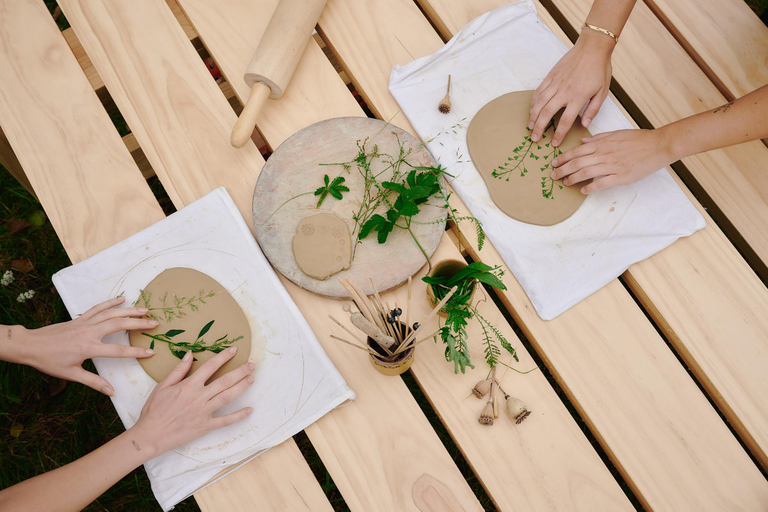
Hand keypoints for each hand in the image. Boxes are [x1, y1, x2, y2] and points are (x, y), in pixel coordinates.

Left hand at [14, 297, 156, 395]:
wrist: (31, 345)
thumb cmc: (50, 361)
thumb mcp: (71, 374)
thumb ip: (93, 382)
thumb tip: (111, 392)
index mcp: (89, 348)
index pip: (118, 351)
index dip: (136, 351)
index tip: (151, 351)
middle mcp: (89, 332)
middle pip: (119, 325)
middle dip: (139, 324)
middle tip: (155, 323)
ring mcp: (85, 323)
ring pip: (111, 313)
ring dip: (130, 310)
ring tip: (145, 310)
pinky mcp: (80, 318)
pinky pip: (98, 308)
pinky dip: (111, 302)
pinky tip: (122, 299)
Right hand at [130, 348, 254, 455]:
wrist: (151, 435)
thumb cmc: (154, 410)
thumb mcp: (163, 386)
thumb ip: (179, 370)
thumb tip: (190, 354)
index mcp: (189, 386)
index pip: (210, 367)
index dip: (223, 357)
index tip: (234, 350)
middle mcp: (199, 397)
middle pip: (224, 381)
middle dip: (240, 371)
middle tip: (252, 364)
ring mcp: (203, 412)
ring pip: (227, 397)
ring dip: (241, 387)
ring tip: (252, 379)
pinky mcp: (205, 426)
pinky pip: (225, 421)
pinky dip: (238, 416)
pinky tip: (249, 410)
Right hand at [529, 30, 613, 146]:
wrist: (592, 47)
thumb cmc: (600, 69)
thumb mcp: (603, 91)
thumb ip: (593, 110)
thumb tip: (585, 125)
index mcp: (578, 97)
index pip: (566, 121)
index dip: (559, 134)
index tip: (554, 143)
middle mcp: (564, 92)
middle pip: (547, 114)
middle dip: (539, 128)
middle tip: (534, 139)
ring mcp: (555, 83)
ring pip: (540, 103)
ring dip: (533, 116)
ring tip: (530, 126)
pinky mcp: (551, 76)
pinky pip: (539, 91)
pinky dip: (534, 101)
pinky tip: (532, 109)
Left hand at [551, 128, 672, 193]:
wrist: (658, 145)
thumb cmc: (639, 138)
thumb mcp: (616, 133)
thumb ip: (598, 138)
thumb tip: (583, 141)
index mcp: (602, 143)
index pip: (577, 151)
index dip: (563, 157)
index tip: (554, 162)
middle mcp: (604, 154)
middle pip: (577, 162)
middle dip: (562, 169)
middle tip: (553, 175)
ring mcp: (612, 166)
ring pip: (586, 172)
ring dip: (572, 178)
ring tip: (564, 183)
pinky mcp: (621, 176)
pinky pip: (602, 183)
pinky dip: (590, 187)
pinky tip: (583, 190)